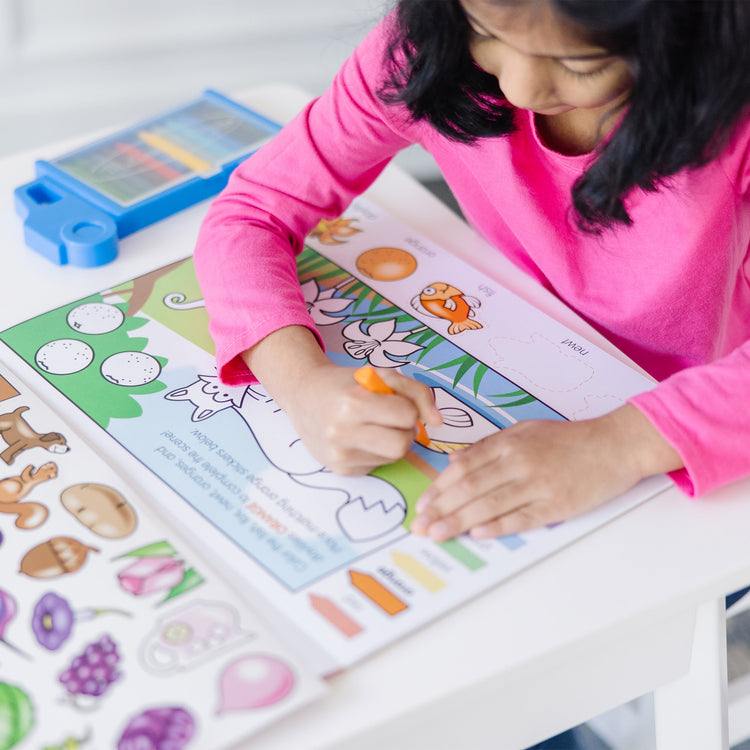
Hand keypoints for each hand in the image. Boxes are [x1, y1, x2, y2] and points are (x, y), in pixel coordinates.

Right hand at [283, 360, 440, 474]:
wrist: (303, 395)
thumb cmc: (347, 384)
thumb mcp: (381, 375)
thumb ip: (417, 392)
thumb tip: (438, 422)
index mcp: (353, 402)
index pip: (407, 416)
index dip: (407, 407)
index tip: (394, 401)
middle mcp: (342, 432)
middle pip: (403, 444)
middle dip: (405, 430)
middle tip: (392, 419)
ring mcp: (340, 455)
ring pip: (394, 458)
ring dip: (394, 442)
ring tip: (376, 427)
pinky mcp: (340, 470)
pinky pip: (379, 466)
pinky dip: (378, 452)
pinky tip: (362, 439)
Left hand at [410, 404, 682, 540]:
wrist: (615, 445)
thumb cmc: (568, 439)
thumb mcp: (526, 431)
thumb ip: (491, 446)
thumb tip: (456, 462)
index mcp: (509, 442)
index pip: (463, 466)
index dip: (439, 487)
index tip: (423, 504)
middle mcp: (519, 461)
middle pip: (470, 487)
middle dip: (440, 508)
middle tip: (419, 526)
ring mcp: (538, 483)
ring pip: (490, 504)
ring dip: (459, 521)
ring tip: (437, 534)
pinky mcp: (557, 504)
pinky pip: (523, 517)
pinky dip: (498, 526)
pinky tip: (478, 534)